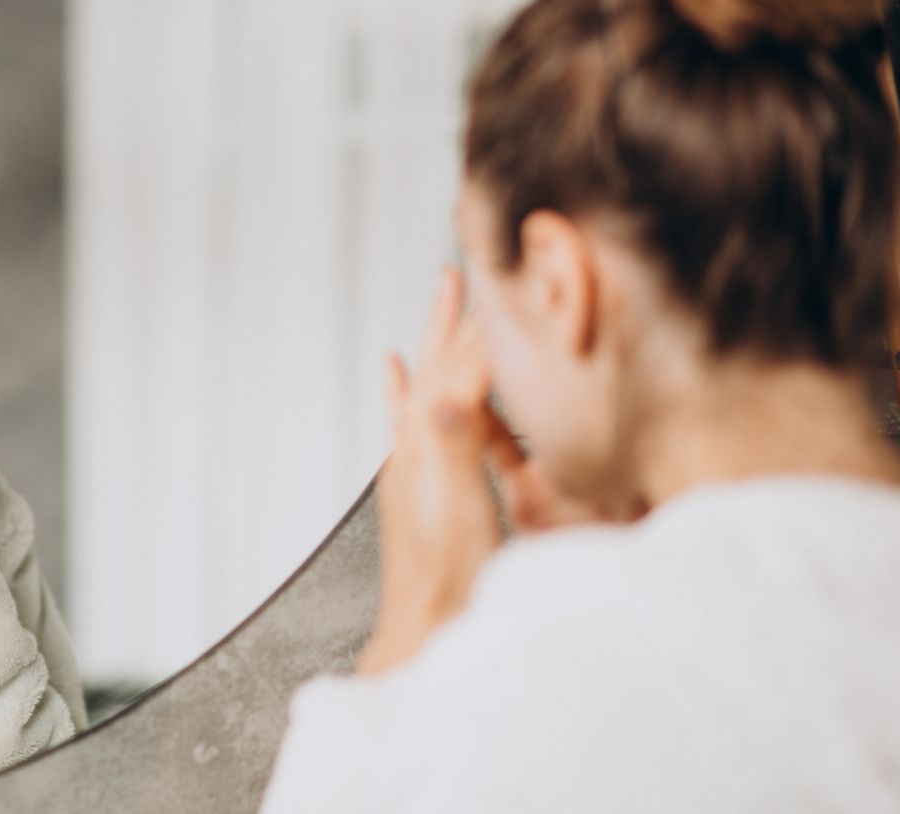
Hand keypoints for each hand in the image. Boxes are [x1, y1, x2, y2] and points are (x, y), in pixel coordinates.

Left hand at [357, 266, 506, 675]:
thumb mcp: (458, 504)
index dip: (484, 324)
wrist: (422, 631)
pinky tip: (397, 372)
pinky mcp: (420, 486)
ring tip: (442, 299)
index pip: (460, 366)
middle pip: (439, 363)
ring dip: (439, 340)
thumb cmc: (446, 578)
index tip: (502, 275)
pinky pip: (411, 419)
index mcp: (428, 444)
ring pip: (429, 383)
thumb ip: (451, 443)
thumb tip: (436, 385)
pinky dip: (407, 388)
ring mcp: (416, 465)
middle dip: (455, 317)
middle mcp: (416, 446)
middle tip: (463, 268)